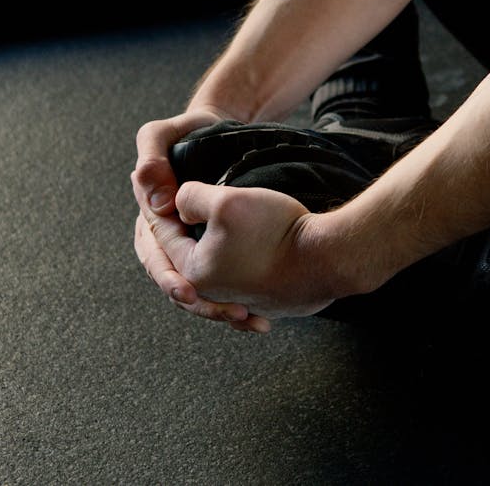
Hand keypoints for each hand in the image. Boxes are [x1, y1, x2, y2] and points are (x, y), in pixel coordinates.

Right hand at [132, 106, 263, 330]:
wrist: (224, 134)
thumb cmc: (190, 131)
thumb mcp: (161, 135)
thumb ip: (151, 160)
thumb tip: (158, 203)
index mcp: (149, 221)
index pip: (156, 258)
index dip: (170, 278)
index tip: (189, 291)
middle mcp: (167, 241)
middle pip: (179, 283)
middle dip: (203, 304)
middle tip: (229, 313)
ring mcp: (192, 249)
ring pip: (201, 291)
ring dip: (221, 309)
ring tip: (248, 319)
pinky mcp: (216, 252)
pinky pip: (221, 284)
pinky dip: (236, 300)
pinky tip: (259, 315)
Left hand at [173, 182, 335, 318]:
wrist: (326, 258)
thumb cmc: (277, 231)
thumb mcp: (226, 201)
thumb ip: (190, 197)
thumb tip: (178, 205)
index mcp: (193, 270)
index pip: (164, 234)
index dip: (163, 205)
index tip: (163, 188)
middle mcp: (212, 293)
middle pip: (183, 258)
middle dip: (177, 234)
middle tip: (175, 212)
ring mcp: (240, 301)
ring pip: (211, 273)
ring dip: (204, 254)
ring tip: (202, 235)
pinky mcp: (264, 302)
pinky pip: (238, 287)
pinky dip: (232, 274)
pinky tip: (234, 259)